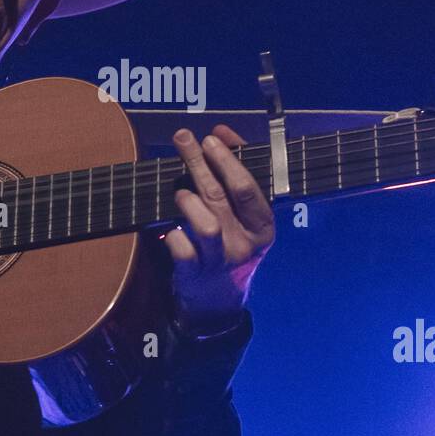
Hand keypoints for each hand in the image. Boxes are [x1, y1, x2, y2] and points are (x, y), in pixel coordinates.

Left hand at [166, 124, 275, 335]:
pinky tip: (172, 228)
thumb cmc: (233, 243)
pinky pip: (182, 249)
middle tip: (183, 139)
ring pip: (205, 225)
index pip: (247, 188)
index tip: (210, 138)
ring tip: (181, 192)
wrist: (220, 302)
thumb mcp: (245, 214)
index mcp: (263, 225)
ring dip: (188, 201)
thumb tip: (222, 133)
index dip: (227, 160)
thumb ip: (237, 170)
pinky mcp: (195, 274)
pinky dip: (174, 234)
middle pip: (220, 196)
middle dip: (199, 163)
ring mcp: (220, 260)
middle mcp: (244, 243)